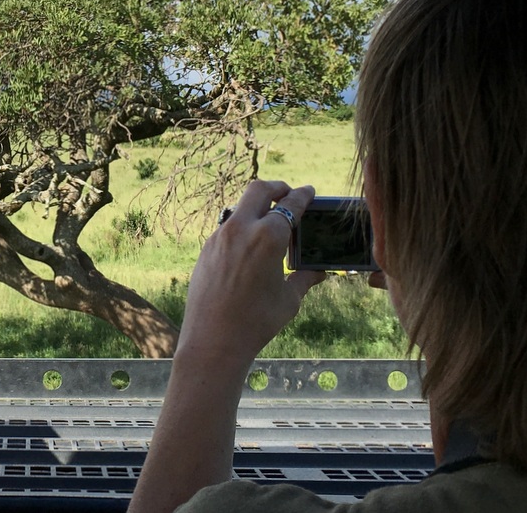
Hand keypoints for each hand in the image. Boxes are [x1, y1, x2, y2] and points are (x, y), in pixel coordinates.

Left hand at [177, 180, 324, 368]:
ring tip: (269, 222)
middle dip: (277, 187)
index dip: (303, 195)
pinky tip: (250, 245)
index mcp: (269, 237)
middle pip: (259, 190)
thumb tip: (319, 272)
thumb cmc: (256, 321)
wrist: (213, 339)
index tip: (309, 191)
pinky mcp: (206, 248)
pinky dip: (242, 226)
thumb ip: (305, 278)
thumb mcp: (289, 299)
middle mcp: (242, 229)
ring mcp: (220, 236)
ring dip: (256, 207)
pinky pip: (228, 227)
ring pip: (240, 207)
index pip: (290, 204)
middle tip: (288, 193)